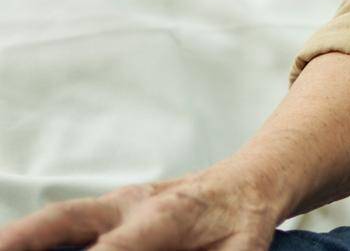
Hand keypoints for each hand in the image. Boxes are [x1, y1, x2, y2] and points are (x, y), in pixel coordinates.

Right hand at [0, 162, 288, 250]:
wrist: (250, 181)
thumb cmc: (244, 220)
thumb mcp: (243, 250)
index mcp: (168, 215)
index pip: (118, 247)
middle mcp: (131, 205)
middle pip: (70, 218)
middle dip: (26, 238)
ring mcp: (114, 206)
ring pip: (59, 219)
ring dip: (19, 238)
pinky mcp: (105, 214)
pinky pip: (64, 224)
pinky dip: (34, 239)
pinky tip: (14, 246)